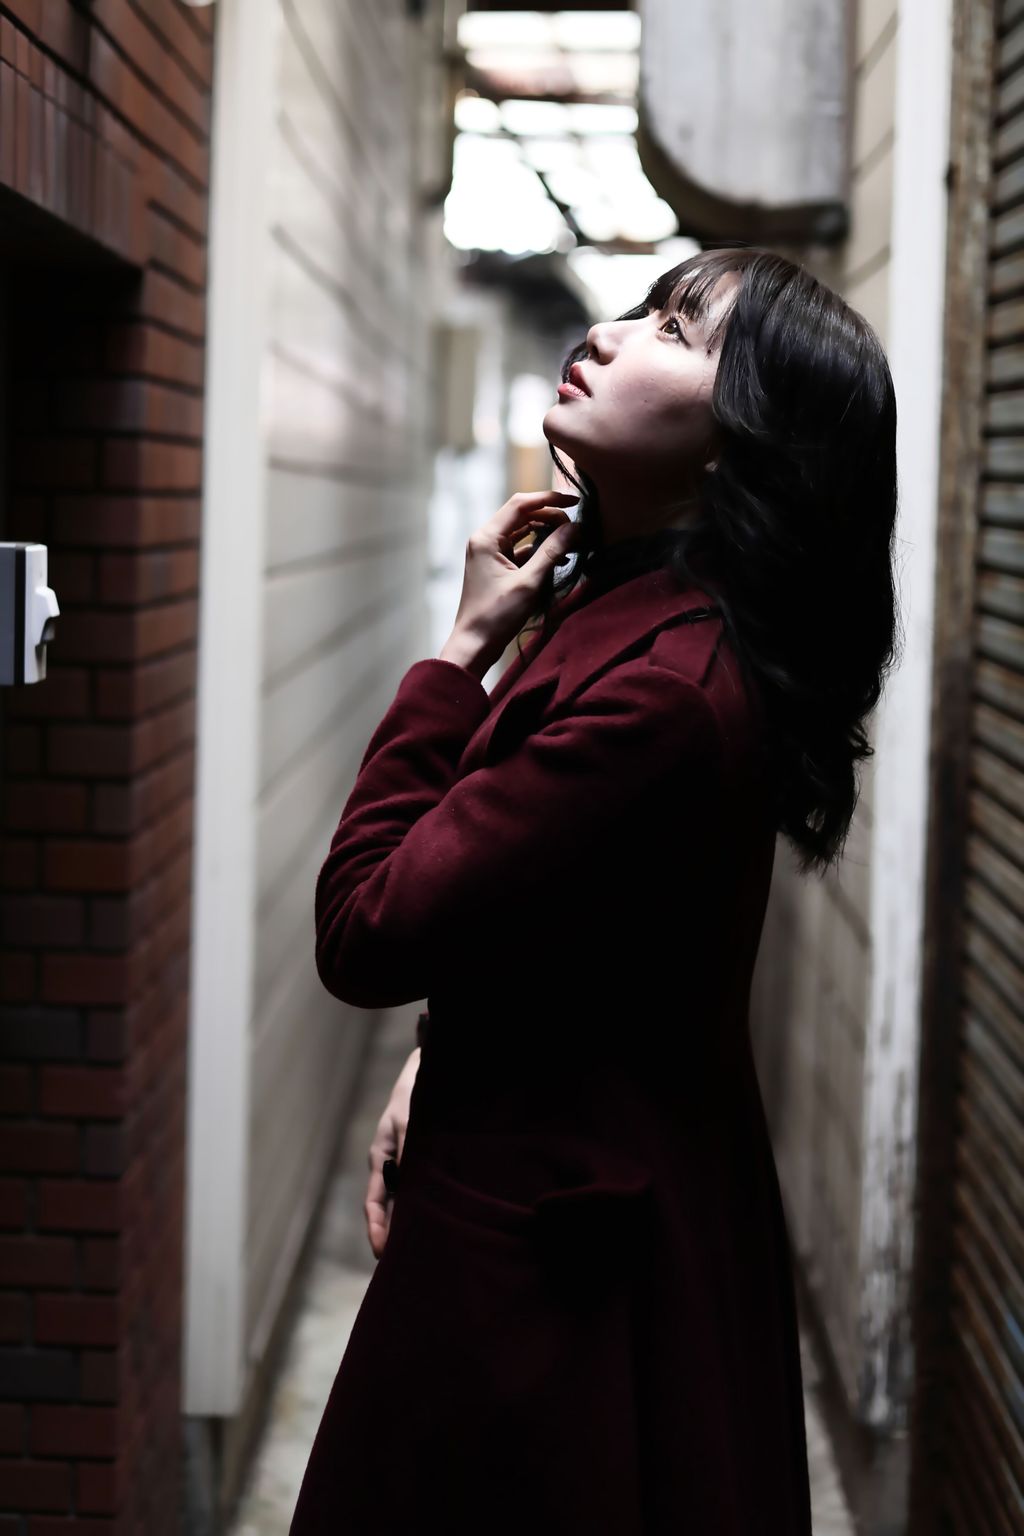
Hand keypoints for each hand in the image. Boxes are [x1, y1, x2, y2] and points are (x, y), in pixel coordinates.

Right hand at [365, 1046, 420, 1258]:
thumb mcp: (408, 1124)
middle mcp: (391, 1168)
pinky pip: (420, 1191)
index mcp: (381, 1160)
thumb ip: (408, 1153)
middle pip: (390, 1210)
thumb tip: (409, 1186)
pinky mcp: (421, 1163)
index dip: (377, 1230)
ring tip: (426, 1252)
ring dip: (412, 1225)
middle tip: (405, 1266)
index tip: (381, 1254)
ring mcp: (405, 1166)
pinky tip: (442, 1222)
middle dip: (395, 1237)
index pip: (374, 1204)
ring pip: (406, 1203)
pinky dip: (425, 1208)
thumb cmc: (414, 1099)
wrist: (423, 1077)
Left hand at [440, 490, 579, 677]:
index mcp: (486, 537)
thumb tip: (575, 527)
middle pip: (522, 515)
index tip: (576, 501)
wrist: (474, 644)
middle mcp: (484, 539)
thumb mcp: (529, 582)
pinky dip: (538, 551)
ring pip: (522, 532)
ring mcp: (488, 553)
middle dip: (551, 517)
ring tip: (571, 542)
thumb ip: (552, 551)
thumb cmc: (496, 615)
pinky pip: (520, 549)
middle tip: (575, 528)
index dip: (550, 499)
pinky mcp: (495, 566)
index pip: (521, 504)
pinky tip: (558, 560)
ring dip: (546, 534)